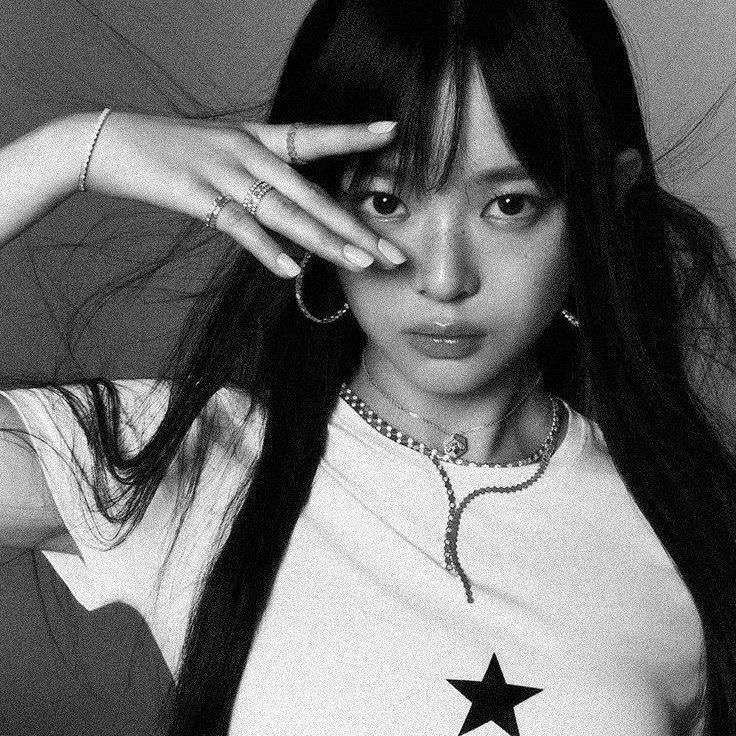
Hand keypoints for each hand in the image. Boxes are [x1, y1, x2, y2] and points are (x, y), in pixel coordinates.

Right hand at [73, 111, 407, 276]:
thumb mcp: (223, 156)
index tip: (393, 132)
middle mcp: (248, 153)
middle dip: (355, 227)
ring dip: (325, 241)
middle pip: (312, 194)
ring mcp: (223, 173)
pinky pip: (239, 226)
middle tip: (393, 254)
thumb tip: (292, 219)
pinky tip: (290, 269)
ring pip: (286, 211)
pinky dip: (265, 248)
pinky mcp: (196, 195)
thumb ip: (260, 181)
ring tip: (362, 263)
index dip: (353, 134)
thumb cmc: (171, 153)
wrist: (107, 143)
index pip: (314, 136)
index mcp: (257, 139)